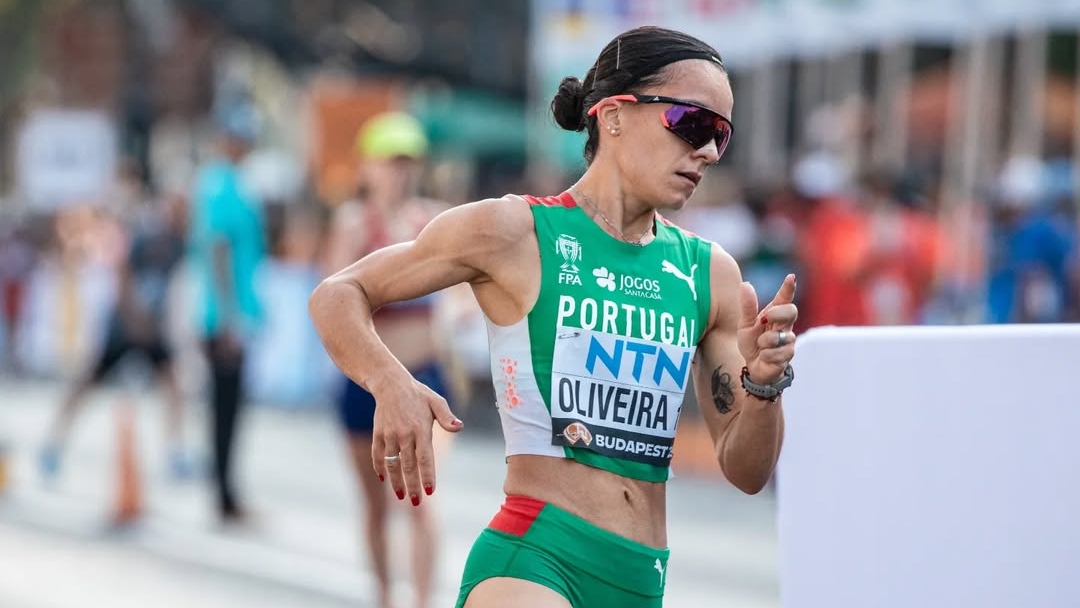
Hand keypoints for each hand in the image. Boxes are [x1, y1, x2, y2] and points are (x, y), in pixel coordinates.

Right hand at [371, 375, 462, 505]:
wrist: (390, 384)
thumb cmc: (418, 395)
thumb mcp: (436, 401)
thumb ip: (447, 417)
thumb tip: (459, 427)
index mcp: (421, 429)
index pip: (425, 457)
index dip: (427, 475)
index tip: (430, 491)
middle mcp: (404, 434)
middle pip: (408, 465)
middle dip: (412, 486)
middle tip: (416, 503)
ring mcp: (389, 434)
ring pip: (392, 463)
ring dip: (396, 481)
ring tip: (401, 496)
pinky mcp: (378, 434)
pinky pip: (377, 454)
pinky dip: (379, 467)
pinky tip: (383, 478)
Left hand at [737, 274, 797, 383]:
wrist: (754, 366)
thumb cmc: (751, 342)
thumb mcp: (745, 324)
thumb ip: (747, 307)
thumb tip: (746, 284)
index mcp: (775, 314)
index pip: (784, 298)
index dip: (788, 288)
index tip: (791, 277)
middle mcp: (785, 325)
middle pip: (791, 312)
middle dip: (778, 313)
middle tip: (765, 319)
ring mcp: (789, 340)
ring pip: (779, 337)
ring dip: (764, 342)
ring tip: (760, 345)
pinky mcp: (788, 356)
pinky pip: (776, 353)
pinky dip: (765, 355)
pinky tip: (765, 356)